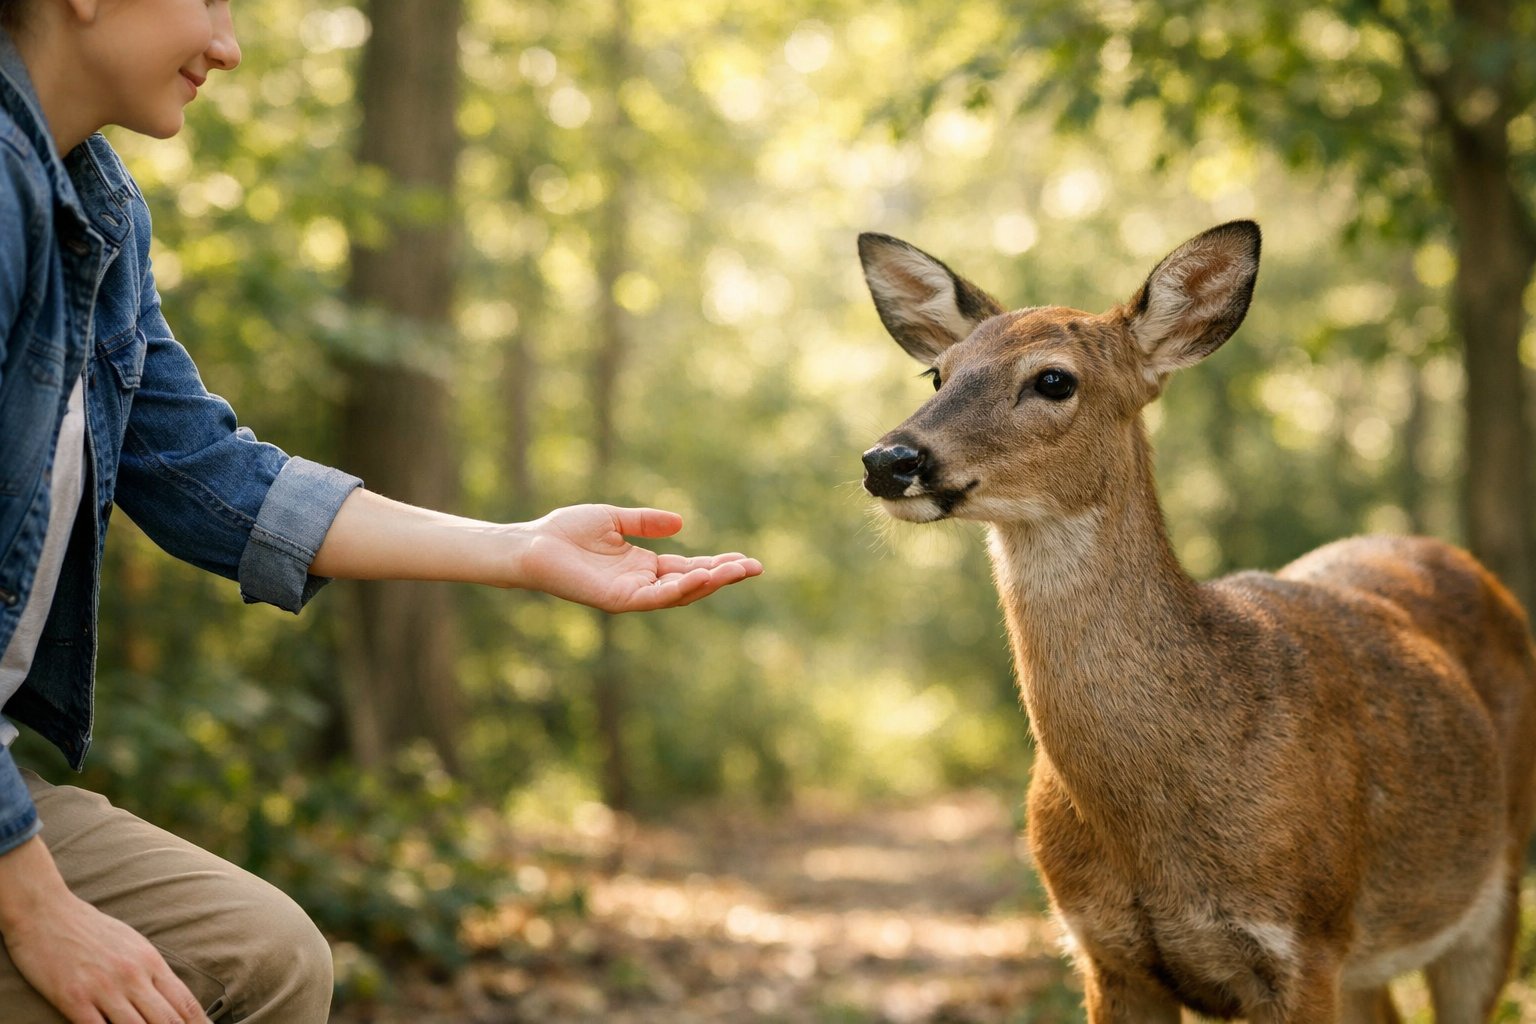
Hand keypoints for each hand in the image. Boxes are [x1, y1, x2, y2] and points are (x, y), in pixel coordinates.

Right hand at [0, 837, 208, 1022]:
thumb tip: (171, 998)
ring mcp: (103, 989)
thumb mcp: (133, 944)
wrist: (47, 912)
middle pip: (166, 1020)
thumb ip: (152, 972)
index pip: (185, 1002)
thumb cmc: (91, 929)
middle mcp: (132, 976)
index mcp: (151, 962)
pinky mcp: (73, 999)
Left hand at [515, 505, 762, 611]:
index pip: (689, 567)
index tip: (746, 558)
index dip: (718, 563)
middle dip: (724, 576)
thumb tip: (681, 522)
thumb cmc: (566, 531)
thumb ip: (646, 522)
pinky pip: (653, 599)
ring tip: (735, 571)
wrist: (533, 544)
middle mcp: (641, 584)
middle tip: (755, 567)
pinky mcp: (616, 601)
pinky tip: (698, 578)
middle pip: (692, 583)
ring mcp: (631, 595)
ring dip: (708, 583)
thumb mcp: (614, 519)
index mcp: (643, 566)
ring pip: (679, 594)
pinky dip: (677, 589)